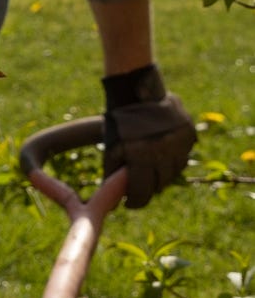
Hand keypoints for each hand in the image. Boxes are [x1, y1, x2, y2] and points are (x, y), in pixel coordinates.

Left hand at [103, 64, 195, 207]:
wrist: (135, 92)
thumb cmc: (117, 125)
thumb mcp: (110, 152)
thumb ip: (113, 178)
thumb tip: (112, 205)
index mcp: (141, 157)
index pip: (142, 192)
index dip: (135, 201)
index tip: (129, 203)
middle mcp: (164, 151)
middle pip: (160, 184)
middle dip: (148, 189)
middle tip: (139, 188)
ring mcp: (179, 141)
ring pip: (175, 171)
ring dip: (162, 176)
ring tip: (149, 172)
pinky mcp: (188, 132)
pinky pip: (184, 155)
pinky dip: (173, 160)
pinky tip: (161, 158)